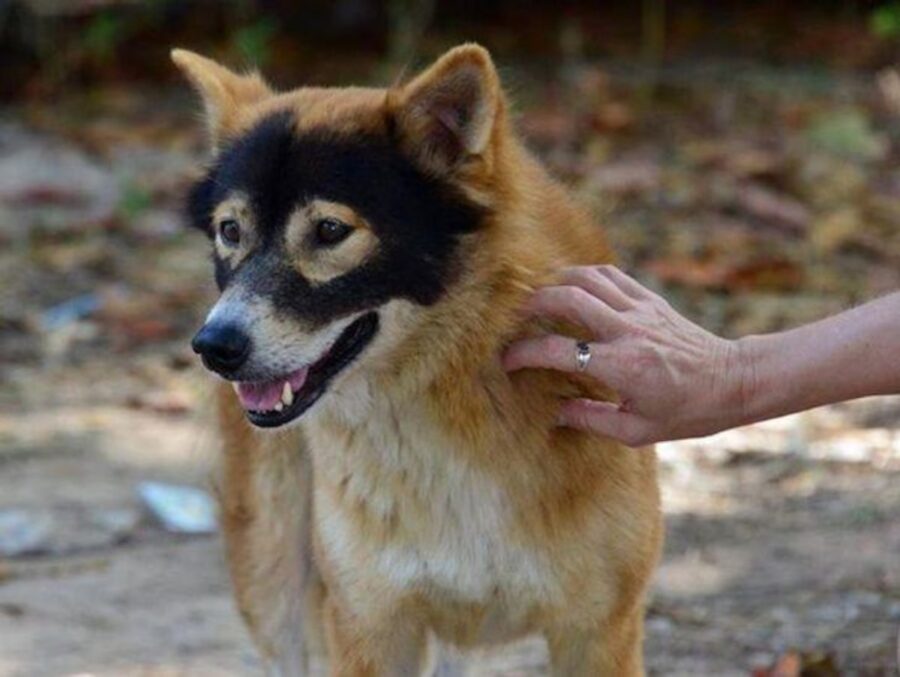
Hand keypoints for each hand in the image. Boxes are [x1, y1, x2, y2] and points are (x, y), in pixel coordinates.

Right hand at [503, 265, 745, 445]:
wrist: (733, 381)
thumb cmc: (687, 412)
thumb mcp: (637, 430)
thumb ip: (591, 419)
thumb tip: (555, 413)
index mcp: (622, 367)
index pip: (560, 351)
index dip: (525, 353)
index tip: (507, 360)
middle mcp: (628, 331)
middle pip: (568, 297)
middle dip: (534, 302)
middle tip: (516, 316)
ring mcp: (641, 310)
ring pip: (588, 278)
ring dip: (558, 281)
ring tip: (541, 296)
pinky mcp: (651, 300)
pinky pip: (612, 275)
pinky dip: (586, 275)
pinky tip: (574, 286)